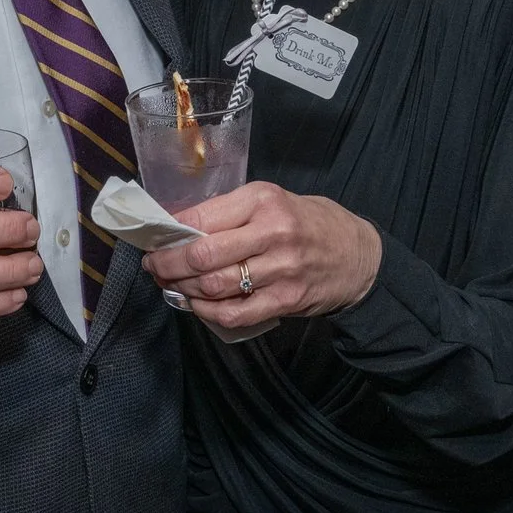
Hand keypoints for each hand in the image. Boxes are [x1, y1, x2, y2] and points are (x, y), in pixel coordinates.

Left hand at [140, 181, 382, 333]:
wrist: (359, 256)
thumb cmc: (310, 223)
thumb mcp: (274, 201)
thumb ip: (232, 212)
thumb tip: (178, 226)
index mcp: (263, 200)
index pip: (202, 217)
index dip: (169, 232)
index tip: (154, 239)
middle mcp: (272, 232)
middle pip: (202, 255)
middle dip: (167, 264)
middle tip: (155, 266)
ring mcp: (281, 269)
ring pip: (214, 286)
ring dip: (182, 289)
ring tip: (171, 285)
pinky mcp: (286, 300)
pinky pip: (234, 313)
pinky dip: (206, 312)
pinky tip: (197, 305)